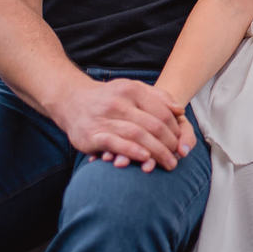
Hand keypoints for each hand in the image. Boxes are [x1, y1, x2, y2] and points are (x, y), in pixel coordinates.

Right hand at [52, 78, 189, 172]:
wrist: (72, 100)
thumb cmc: (110, 97)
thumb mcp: (133, 89)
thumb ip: (158, 97)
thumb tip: (179, 110)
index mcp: (132, 90)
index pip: (161, 111)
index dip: (175, 128)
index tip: (180, 142)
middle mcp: (118, 102)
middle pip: (153, 125)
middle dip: (169, 143)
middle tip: (178, 156)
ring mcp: (104, 118)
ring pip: (137, 135)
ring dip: (157, 151)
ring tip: (168, 162)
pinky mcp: (92, 135)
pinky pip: (115, 144)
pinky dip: (132, 151)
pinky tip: (145, 158)